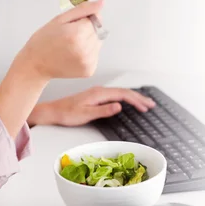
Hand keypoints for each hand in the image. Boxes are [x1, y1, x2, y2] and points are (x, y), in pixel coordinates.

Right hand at [9, 0, 104, 80]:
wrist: (35, 64)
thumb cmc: (44, 41)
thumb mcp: (60, 19)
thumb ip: (83, 9)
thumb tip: (101, 2)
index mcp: (77, 34)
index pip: (95, 19)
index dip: (82, 20)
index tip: (70, 26)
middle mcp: (84, 49)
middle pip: (97, 31)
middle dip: (86, 30)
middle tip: (69, 36)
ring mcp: (88, 61)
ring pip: (98, 42)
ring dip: (88, 41)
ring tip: (71, 46)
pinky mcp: (89, 70)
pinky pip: (95, 54)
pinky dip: (87, 53)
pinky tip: (74, 54)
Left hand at [28, 86, 156, 126]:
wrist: (53, 111)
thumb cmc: (67, 114)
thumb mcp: (86, 114)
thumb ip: (103, 110)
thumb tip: (119, 106)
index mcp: (99, 93)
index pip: (123, 94)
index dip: (136, 100)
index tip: (145, 107)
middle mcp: (100, 91)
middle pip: (124, 92)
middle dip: (139, 98)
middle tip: (151, 104)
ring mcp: (98, 92)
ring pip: (120, 93)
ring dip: (133, 97)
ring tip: (144, 103)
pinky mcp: (96, 96)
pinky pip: (115, 94)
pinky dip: (126, 97)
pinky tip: (129, 101)